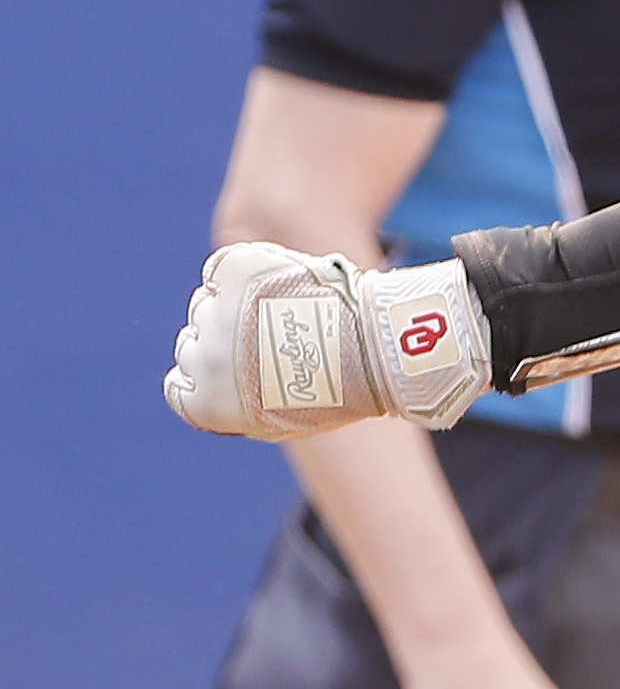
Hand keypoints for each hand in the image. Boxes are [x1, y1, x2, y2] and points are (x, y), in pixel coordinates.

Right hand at [166, 243, 488, 439]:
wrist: (372, 350)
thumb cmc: (338, 390)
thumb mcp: (278, 420)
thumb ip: (236, 407)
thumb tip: (214, 391)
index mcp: (205, 403)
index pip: (179, 386)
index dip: (209, 376)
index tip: (239, 369)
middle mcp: (201, 357)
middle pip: (194, 340)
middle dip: (225, 338)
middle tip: (271, 337)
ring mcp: (215, 309)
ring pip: (208, 303)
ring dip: (237, 303)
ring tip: (287, 312)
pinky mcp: (235, 269)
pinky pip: (224, 268)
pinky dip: (247, 270)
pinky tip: (282, 283)